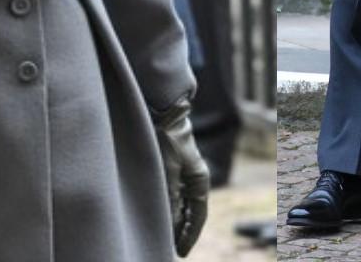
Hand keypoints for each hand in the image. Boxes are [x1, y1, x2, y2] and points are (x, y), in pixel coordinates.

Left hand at [155, 98, 210, 255]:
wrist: (163, 112)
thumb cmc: (166, 141)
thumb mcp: (167, 173)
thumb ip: (170, 199)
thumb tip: (172, 225)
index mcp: (199, 181)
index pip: (198, 216)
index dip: (189, 236)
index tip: (180, 253)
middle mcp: (195, 179)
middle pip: (192, 212)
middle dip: (183, 231)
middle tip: (172, 249)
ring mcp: (186, 173)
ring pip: (183, 204)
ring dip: (176, 220)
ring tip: (166, 237)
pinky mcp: (174, 168)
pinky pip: (175, 195)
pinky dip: (170, 208)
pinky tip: (161, 214)